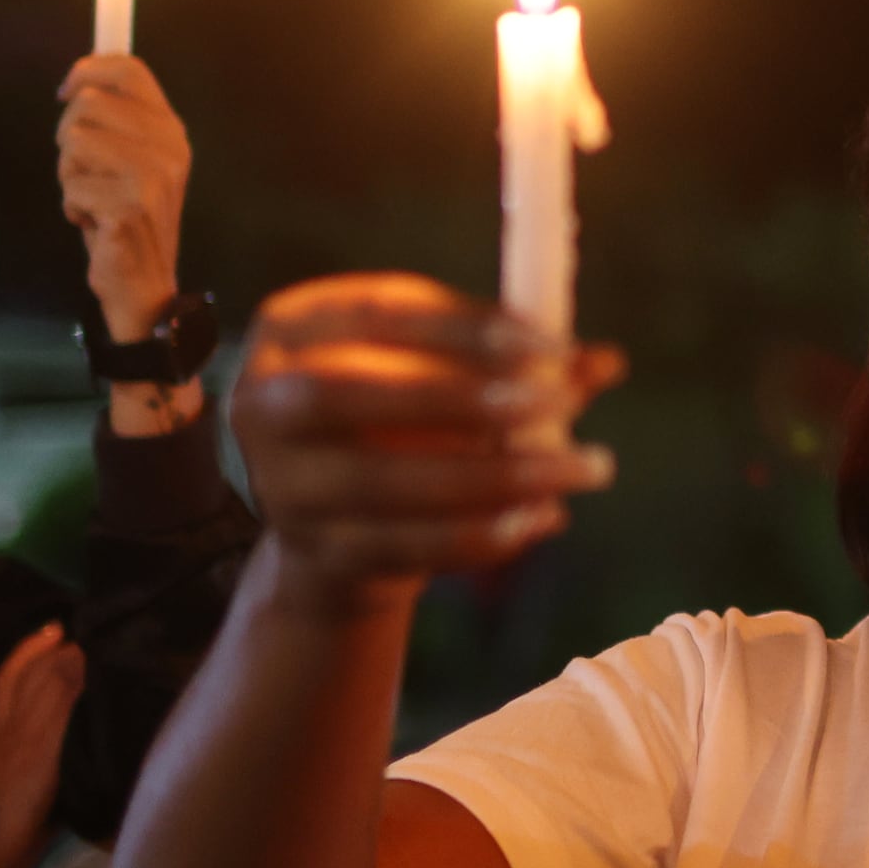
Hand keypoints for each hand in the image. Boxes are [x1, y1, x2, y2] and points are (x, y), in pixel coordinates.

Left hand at [0, 621, 88, 867]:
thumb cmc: (11, 800)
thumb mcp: (37, 743)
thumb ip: (56, 698)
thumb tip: (77, 649)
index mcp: (16, 718)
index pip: (26, 671)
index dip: (42, 647)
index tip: (70, 623)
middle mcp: (16, 732)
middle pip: (26, 686)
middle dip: (46, 659)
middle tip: (74, 637)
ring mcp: (22, 760)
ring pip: (38, 712)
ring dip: (55, 688)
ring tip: (81, 671)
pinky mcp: (36, 786)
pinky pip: (55, 744)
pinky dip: (67, 729)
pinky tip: (83, 730)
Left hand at [56, 55, 190, 340]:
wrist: (143, 286)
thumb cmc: (126, 219)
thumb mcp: (132, 161)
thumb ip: (117, 119)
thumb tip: (79, 79)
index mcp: (171, 131)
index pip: (128, 69)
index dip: (87, 69)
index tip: (66, 91)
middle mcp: (169, 148)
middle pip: (88, 102)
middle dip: (69, 137)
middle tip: (85, 172)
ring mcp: (152, 177)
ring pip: (74, 140)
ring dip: (70, 174)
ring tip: (93, 199)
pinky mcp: (130, 207)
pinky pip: (71, 185)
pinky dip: (72, 207)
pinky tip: (94, 224)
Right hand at [231, 273, 624, 611]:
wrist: (339, 534)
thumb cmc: (401, 426)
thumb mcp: (445, 377)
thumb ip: (515, 363)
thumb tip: (605, 361)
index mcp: (291, 327)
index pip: (376, 312)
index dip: (466, 327)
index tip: (552, 346)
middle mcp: (263, 403)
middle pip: (351, 393)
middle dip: (463, 397)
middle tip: (563, 402)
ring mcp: (281, 486)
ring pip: (384, 482)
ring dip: (494, 476)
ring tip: (583, 468)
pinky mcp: (315, 554)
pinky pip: (402, 547)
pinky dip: (479, 535)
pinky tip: (541, 518)